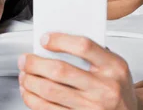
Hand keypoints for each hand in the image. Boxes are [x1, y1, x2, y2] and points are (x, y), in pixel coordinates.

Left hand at [18, 32, 136, 109]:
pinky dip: (32, 99)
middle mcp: (104, 89)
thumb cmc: (117, 87)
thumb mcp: (114, 65)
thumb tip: (57, 41)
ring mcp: (91, 107)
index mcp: (114, 67)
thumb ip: (92, 52)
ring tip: (25, 74)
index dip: (60, 40)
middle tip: (26, 59)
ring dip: (30, 81)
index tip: (45, 39)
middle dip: (35, 63)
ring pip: (50, 92)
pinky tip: (29, 91)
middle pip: (60, 71)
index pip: (84, 46)